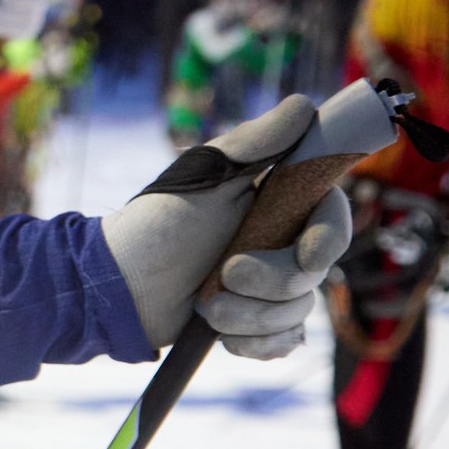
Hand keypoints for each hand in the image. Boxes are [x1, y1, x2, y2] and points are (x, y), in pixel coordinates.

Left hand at [100, 95, 354, 357]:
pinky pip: (283, 343)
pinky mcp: (255, 323)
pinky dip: (255, 344)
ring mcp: (269, 286)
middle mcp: (279, 242)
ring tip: (208, 308)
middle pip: (314, 271)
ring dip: (251, 315)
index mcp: (275, 202)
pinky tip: (225, 337)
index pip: (332, 215)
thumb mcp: (204, 176)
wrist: (117, 285)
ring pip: (297, 311)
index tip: (309, 254)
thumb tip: (305, 105)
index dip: (331, 236)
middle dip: (272, 282)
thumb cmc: (156, 224)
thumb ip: (254, 144)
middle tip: (226, 276)